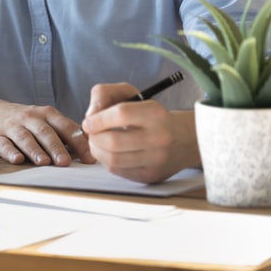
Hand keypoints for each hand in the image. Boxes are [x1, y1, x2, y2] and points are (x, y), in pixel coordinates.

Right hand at [0, 98, 95, 166]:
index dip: (78, 142)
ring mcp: (12, 126)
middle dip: (56, 147)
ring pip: (25, 138)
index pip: (66, 126)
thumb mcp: (43, 120)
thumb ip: (63, 133)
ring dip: (35, 150)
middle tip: (65, 162)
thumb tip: (90, 151)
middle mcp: (30, 118)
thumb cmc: (22, 121)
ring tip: (44, 162)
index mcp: (46, 114)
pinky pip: (3, 144)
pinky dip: (10, 152)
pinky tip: (17, 160)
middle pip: (45, 132)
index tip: (89, 158)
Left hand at [81, 82, 197, 183]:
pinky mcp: (150, 175)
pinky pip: (118, 171)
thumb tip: (90, 116)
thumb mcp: (131, 94)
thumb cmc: (148, 115)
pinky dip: (107, 161)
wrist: (183, 139)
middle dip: (94, 137)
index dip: (98, 118)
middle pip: (113, 141)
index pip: (121, 114)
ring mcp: (156, 160)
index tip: (88, 122)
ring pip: (113, 160)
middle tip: (91, 133)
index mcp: (156, 113)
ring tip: (97, 142)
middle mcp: (159, 137)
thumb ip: (105, 94)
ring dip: (97, 151)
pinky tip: (109, 153)